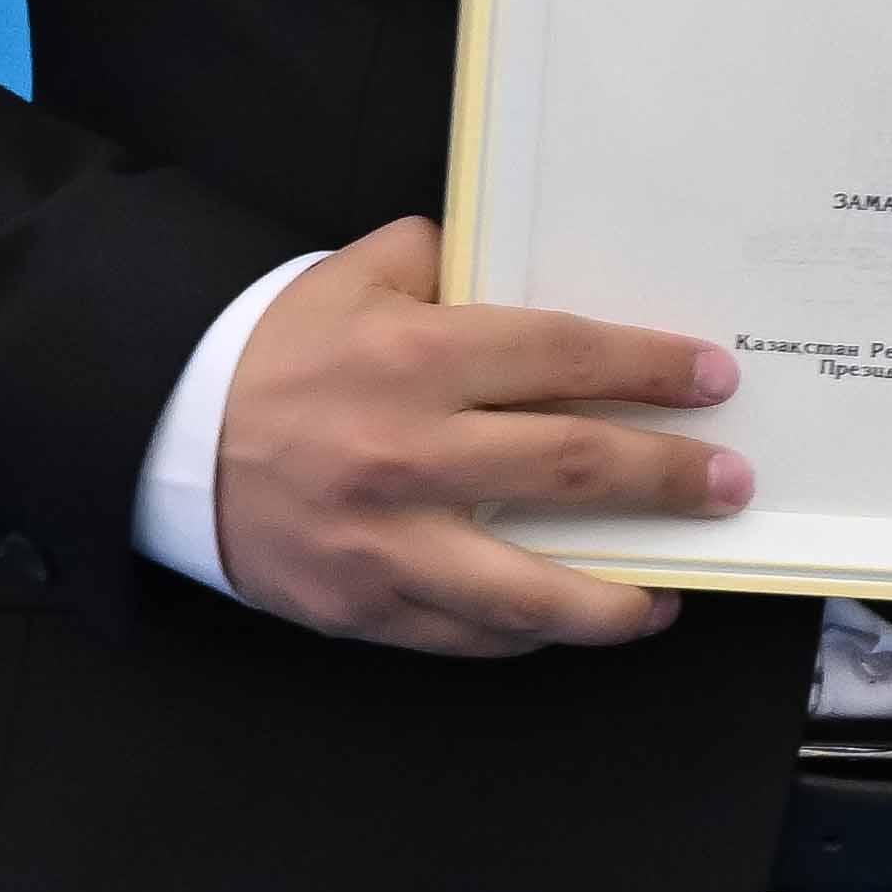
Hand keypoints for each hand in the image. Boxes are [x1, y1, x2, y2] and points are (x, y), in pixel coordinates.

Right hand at [209, 220, 739, 653]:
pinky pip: (471, 635)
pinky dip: (534, 634)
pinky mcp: (366, 609)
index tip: (712, 380)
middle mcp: (410, 454)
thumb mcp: (354, 277)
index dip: (650, 369)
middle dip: (668, 477)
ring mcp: (388, 544)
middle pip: (572, 467)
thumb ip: (443, 258)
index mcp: (416, 360)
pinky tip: (577, 618)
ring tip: (670, 592)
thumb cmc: (273, 354)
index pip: (565, 358)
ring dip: (619, 595)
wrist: (163, 440)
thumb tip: (524, 255)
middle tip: (728, 482)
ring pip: (532, 589)